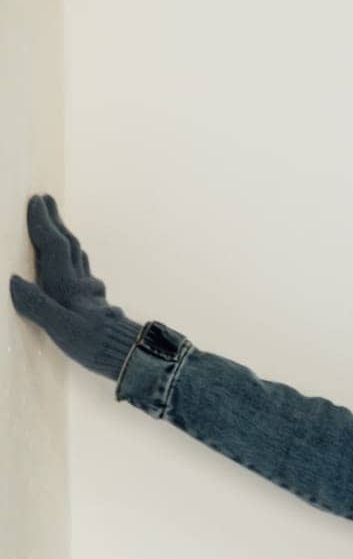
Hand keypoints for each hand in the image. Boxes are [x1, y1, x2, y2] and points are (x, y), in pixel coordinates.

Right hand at [9, 193, 141, 378]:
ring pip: (78, 258)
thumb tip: (14, 281)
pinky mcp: (98, 306)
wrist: (133, 359)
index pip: (54, 247)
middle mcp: (80, 285)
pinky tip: (80, 266)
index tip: (36, 200)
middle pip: (68, 246)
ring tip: (59, 227)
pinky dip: (77, 261)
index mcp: (67, 287)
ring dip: (67, 239)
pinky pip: (84, 274)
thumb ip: (37, 305)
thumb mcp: (62, 329)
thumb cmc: (96, 345)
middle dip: (56, 222)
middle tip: (47, 199)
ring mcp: (91, 294)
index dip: (43, 224)